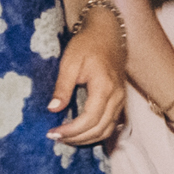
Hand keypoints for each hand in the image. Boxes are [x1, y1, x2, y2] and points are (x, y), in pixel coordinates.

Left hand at [49, 24, 125, 144]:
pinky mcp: (120, 101)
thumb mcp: (69, 62)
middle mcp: (117, 97)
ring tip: (66, 138)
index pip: (89, 119)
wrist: (107, 33)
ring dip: (86, 139)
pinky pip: (110, 125)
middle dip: (76, 138)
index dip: (71, 131)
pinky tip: (80, 134)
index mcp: (104, 86)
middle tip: (56, 138)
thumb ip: (62, 87)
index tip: (53, 133)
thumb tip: (53, 109)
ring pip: (106, 130)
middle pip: (99, 129)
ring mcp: (121, 100)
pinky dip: (95, 133)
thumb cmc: (87, 44)